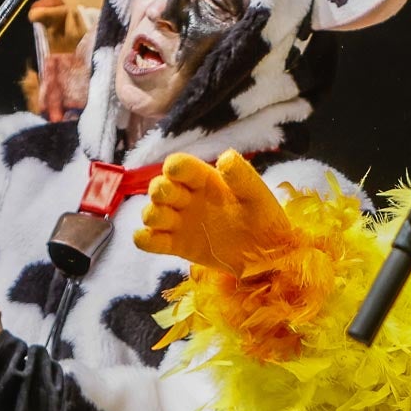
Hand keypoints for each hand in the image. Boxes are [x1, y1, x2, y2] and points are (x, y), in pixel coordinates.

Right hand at [134, 150, 293, 275]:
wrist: (267, 255)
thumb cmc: (265, 219)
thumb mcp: (257, 195)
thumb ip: (242, 176)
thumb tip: (225, 156)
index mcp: (205, 179)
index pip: (180, 166)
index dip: (174, 167)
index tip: (176, 172)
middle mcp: (187, 198)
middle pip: (159, 188)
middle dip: (160, 191)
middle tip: (174, 199)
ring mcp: (179, 222)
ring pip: (151, 212)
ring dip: (152, 214)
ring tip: (169, 220)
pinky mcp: (175, 245)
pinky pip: (149, 241)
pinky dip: (143, 239)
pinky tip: (150, 239)